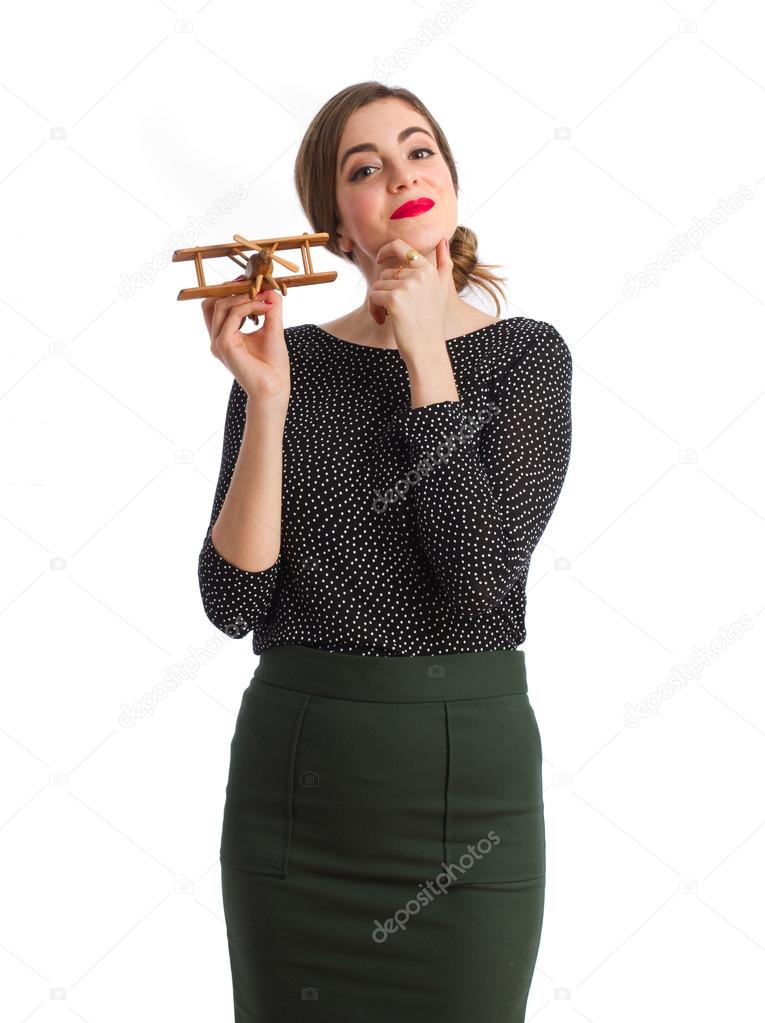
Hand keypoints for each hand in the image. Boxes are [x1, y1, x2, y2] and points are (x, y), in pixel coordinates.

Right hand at [201, 282, 290, 406]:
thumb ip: (269, 307)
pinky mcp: (224, 345)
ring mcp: (217, 342)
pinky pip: (233, 314)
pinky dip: (250, 306)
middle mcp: (217, 339)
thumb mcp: (272, 328)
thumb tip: (270, 288)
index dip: (229, 291)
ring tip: (265, 299)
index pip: (215, 305)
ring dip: (244, 297)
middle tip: (255, 287)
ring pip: (220, 305)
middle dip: (232, 290)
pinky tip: (266, 308)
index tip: (251, 283)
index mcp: (224, 336)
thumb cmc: (273, 364)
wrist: (275, 386)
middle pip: (211, 302)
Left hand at [367, 237, 452, 362]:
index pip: (401, 246)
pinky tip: (384, 321)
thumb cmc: (432, 322)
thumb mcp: (442, 290)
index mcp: (429, 269)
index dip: (386, 250)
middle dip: (384, 290)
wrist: (427, 349)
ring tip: (390, 317)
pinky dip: (374, 310)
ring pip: (378, 285)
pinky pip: (373, 297)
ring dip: (379, 302)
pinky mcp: (395, 299)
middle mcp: (420, 274)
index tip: (379, 258)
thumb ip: (444, 264)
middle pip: (386, 272)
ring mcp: (407, 285)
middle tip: (392, 308)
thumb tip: (442, 241)